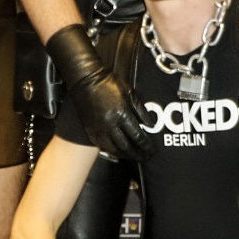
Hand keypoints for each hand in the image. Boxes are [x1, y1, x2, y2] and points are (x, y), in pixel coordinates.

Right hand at [46, 24, 155, 161]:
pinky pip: (103, 146)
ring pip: (114, 149)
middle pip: (127, 146)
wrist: (86, 80)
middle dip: (138, 154)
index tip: (152, 151)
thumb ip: (140, 110)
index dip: (146, 146)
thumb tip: (150, 125)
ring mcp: (99, 129)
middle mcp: (110, 124)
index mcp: (122, 114)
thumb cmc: (108, 83)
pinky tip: (119, 153)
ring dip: (126, 156)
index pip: (137, 136)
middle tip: (146, 158)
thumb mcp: (129, 92)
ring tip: (134, 157)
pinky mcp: (90, 130)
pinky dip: (112, 151)